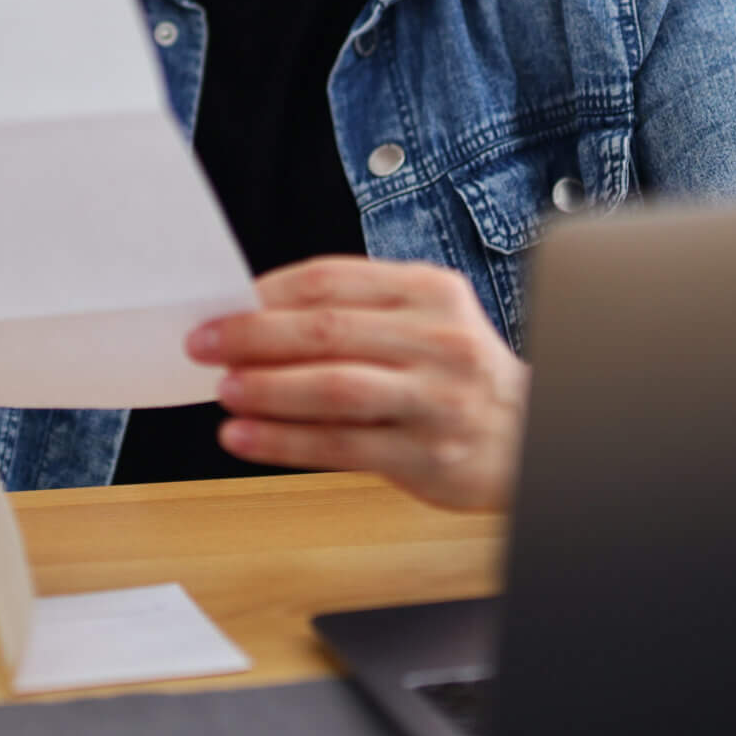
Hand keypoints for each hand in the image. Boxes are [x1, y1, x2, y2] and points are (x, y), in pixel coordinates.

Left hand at [189, 257, 529, 511]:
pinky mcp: (427, 454)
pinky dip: (284, 441)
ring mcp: (435, 399)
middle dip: (252, 336)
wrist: (532, 437)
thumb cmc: (458, 377)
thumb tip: (256, 316)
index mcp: (430, 292)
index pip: (332, 280)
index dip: (267, 293)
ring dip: (267, 389)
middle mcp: (437, 341)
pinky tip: (245, 438)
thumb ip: (356, 314)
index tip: (221, 305)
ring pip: (333, 388)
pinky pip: (342, 445)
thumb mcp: (425, 323)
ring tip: (223, 391)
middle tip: (203, 344)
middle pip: (326, 330)